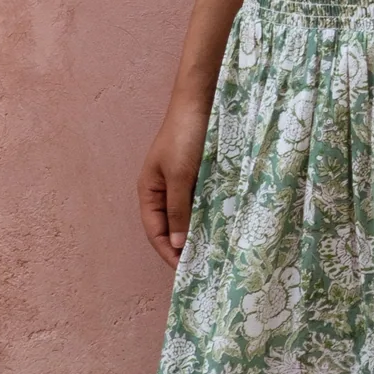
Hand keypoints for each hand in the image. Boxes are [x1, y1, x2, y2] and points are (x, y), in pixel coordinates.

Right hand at [138, 87, 212, 266]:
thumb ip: (178, 211)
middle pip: (171, 228)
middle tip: (204, 269)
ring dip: (199, 234)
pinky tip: (224, 229)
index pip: (155, 232)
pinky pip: (203, 204)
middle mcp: (164, 190)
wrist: (201, 100)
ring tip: (215, 255)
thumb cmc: (185, 136)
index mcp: (149, 191)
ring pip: (189, 217)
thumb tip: (177, 245)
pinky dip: (210, 217)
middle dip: (184, 248)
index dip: (168, 253)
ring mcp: (182, 183)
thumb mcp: (179, 176)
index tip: (186, 272)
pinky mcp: (200, 176)